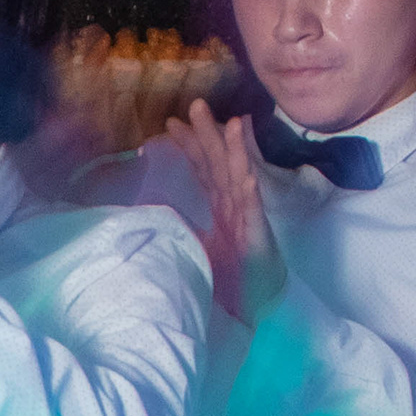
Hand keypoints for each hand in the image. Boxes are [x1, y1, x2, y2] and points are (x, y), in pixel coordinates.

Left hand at [163, 99, 272, 322]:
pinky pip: (250, 201)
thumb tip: (160, 212)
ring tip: (224, 120)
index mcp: (219, 211)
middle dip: (206, 134)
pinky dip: (246, 179)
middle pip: (217, 164)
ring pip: (235, 173)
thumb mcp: (197, 248)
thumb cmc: (226, 281)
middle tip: (192, 106)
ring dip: (230, 146)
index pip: (202, 172)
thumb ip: (183, 227)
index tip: (170, 126)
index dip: (189, 148)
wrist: (246, 310)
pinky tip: (243, 158)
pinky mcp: (255, 232)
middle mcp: (232, 208)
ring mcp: (245, 217)